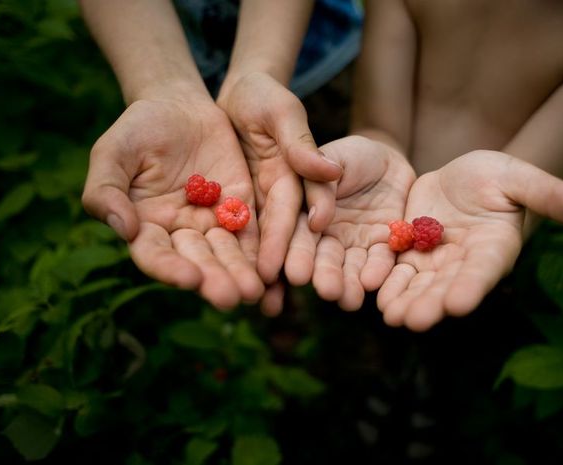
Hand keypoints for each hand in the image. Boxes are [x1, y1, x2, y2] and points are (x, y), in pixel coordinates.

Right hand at [82, 96, 263, 308]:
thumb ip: (106, 190)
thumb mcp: (112, 153)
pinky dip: (262, 249)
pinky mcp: (240, 208)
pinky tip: (273, 267)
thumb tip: (124, 229)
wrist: (177, 105)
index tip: (189, 277)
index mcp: (145, 227)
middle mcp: (180, 233)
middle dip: (214, 279)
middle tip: (231, 297)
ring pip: (227, 253)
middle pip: (197, 261)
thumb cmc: (136, 129)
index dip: (170, 268)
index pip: (155, 255)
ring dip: (240, 272)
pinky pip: (252, 231)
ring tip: (254, 291)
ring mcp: (212, 222)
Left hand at [217, 72, 342, 290]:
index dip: (301, 237)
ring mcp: (261, 207)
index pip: (300, 209)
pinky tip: (237, 290)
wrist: (231, 96)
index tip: (302, 267)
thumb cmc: (262, 96)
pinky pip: (236, 239)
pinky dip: (237, 262)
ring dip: (265, 277)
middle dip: (291, 266)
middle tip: (289, 301)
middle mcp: (283, 198)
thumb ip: (301, 143)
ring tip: (266, 309)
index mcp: (297, 176)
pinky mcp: (236, 210)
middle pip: (288, 236)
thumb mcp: (282, 111)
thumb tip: (331, 172)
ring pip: (262, 245)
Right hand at [284, 135, 415, 309]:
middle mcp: (324, 235)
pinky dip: (377, 272)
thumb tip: (316, 221)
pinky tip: (373, 283)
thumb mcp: (334, 159)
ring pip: (347, 267)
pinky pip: (379, 262)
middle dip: (323, 275)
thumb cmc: (353, 155)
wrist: (389, 160)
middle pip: (320, 257)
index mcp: (302, 213)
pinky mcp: (381, 247)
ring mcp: (352, 244)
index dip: (289, 253)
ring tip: (348, 299)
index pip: (293, 234)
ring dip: (348, 284)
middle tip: (325, 290)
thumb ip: (320, 185)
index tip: (288, 273)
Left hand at [378, 150, 562, 330]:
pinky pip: (395, 269)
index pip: (483, 270)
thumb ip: (551, 195)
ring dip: (404, 300)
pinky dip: (385, 280)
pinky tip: (372, 292)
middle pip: (445, 287)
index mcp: (493, 247)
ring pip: (418, 284)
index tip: (458, 303)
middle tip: (412, 320)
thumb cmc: (498, 177)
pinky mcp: (409, 252)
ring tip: (389, 315)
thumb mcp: (519, 178)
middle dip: (429, 303)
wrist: (464, 176)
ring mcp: (434, 260)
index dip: (471, 286)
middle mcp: (463, 262)